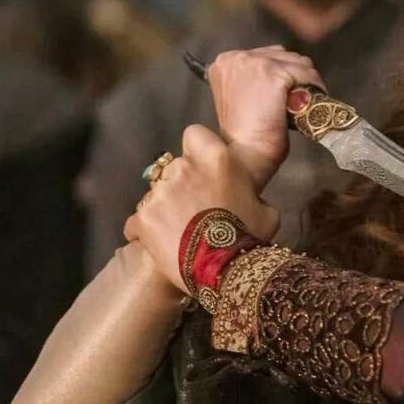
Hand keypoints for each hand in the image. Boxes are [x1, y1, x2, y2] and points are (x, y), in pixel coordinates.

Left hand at [124, 125, 279, 293]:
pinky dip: (145, 232)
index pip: (194, 134)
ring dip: (163, 209)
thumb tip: (247, 197)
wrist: (226, 269)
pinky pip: (137, 222)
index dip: (197, 150)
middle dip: (180, 184)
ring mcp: (159, 193)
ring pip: (155, 195)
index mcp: (216, 159)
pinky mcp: (142, 218)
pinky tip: (160, 245)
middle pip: (173, 167)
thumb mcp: (266, 209)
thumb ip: (250, 193)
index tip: (203, 168)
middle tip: (193, 208)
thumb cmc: (250, 236)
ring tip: (178, 232)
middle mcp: (183, 168)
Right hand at [209, 46, 325, 190]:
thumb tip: (285, 77)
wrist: (244, 153)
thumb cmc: (243, 134)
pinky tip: (314, 103)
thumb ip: (255, 81)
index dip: (284, 71)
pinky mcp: (273, 73)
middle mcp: (236, 56)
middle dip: (296, 75)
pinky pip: (306, 74)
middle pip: (283, 55)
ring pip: (297, 62)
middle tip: (303, 97)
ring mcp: (254, 62)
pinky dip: (315, 87)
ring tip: (307, 101)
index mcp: (225, 61)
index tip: (292, 89)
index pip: (267, 55)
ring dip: (306, 80)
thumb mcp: (242, 97)